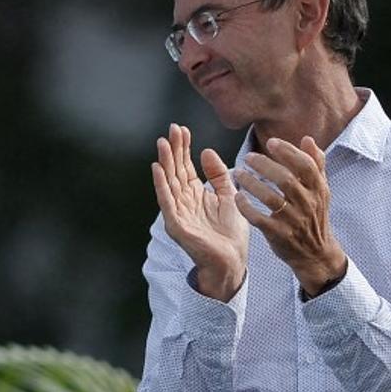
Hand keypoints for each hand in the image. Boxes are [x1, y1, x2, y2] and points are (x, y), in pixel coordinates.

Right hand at [151, 123, 246, 300]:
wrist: (232, 263)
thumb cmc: (230, 235)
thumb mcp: (229, 197)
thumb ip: (218, 175)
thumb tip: (206, 151)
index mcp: (195, 195)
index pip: (185, 167)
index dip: (183, 148)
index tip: (182, 129)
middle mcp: (184, 201)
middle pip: (176, 170)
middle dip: (173, 149)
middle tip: (172, 128)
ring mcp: (178, 212)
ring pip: (169, 182)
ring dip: (164, 162)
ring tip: (162, 142)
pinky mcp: (176, 224)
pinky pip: (167, 201)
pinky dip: (161, 184)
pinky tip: (158, 168)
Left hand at [234, 136, 348, 296]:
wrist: (316, 253)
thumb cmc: (314, 215)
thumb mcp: (320, 191)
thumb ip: (315, 164)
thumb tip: (307, 139)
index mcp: (318, 190)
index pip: (306, 166)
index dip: (289, 152)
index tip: (271, 142)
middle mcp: (307, 204)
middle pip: (286, 180)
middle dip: (265, 165)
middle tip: (248, 157)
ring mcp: (293, 221)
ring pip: (271, 198)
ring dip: (252, 184)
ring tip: (238, 173)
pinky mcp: (279, 235)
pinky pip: (260, 219)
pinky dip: (247, 207)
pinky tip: (238, 197)